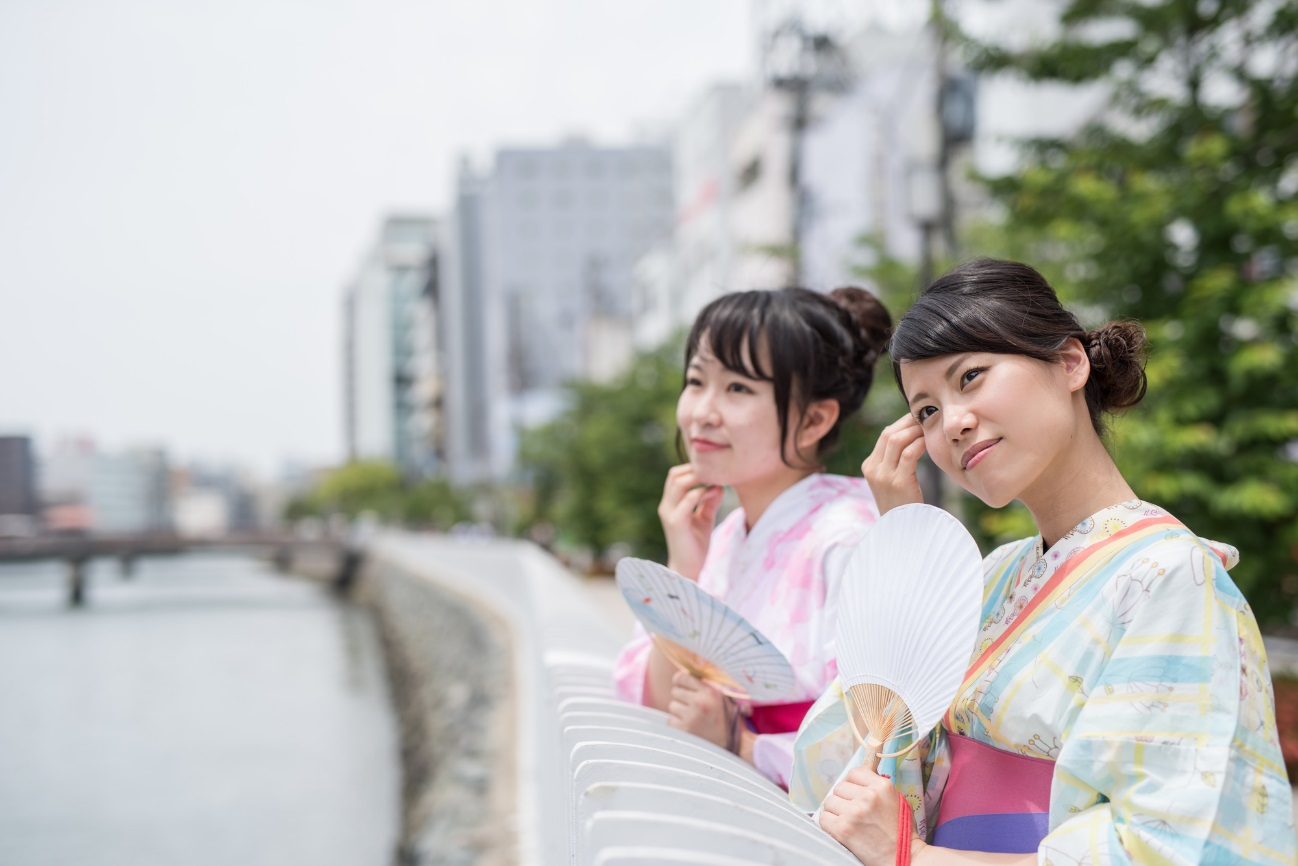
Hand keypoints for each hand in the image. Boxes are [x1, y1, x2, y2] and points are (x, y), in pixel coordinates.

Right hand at [658, 464, 723, 580]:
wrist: (689, 569)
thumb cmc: (696, 545)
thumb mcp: (705, 518)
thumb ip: (709, 502)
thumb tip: (718, 485)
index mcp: (671, 503)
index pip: (676, 475)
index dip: (693, 469)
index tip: (714, 471)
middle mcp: (666, 505)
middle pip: (675, 475)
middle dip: (695, 470)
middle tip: (716, 473)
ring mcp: (669, 513)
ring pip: (678, 482)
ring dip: (698, 478)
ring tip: (715, 480)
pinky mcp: (676, 523)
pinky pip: (687, 499)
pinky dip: (702, 492)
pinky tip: (715, 492)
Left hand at [665, 670, 734, 748]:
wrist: (737, 744)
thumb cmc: (728, 718)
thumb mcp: (722, 696)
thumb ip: (705, 685)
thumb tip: (685, 675)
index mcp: (709, 692)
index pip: (682, 677)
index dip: (679, 680)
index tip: (681, 684)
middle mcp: (699, 703)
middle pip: (675, 691)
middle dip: (681, 696)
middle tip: (691, 704)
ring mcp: (691, 718)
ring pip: (672, 706)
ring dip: (679, 710)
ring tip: (692, 716)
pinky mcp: (685, 731)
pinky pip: (670, 720)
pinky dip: (677, 722)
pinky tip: (689, 725)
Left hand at [820, 766, 914, 865]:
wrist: (903, 858)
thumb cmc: (900, 832)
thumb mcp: (896, 800)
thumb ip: (876, 788)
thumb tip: (854, 781)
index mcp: (882, 786)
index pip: (854, 773)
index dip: (851, 783)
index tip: (853, 793)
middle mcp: (868, 796)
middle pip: (839, 787)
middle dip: (844, 799)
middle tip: (852, 812)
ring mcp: (854, 812)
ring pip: (829, 802)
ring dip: (835, 812)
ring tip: (848, 822)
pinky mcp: (843, 828)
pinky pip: (824, 818)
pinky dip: (829, 824)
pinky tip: (841, 830)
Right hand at [861, 413, 926, 513]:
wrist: (901, 532)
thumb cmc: (902, 505)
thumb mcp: (891, 481)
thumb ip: (895, 461)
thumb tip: (913, 435)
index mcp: (869, 466)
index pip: (884, 435)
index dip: (902, 423)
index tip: (919, 419)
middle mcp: (873, 469)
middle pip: (889, 434)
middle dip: (909, 423)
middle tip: (927, 419)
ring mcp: (883, 476)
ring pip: (896, 440)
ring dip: (915, 431)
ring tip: (929, 429)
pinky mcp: (897, 482)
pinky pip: (909, 454)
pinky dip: (920, 444)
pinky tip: (929, 443)